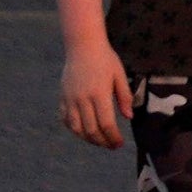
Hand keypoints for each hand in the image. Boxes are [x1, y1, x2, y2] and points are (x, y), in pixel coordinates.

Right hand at [60, 36, 130, 150]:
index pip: (106, 124)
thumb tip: (129, 116)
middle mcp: (82, 99)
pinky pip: (65, 120)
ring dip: (87, 139)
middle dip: (102, 141)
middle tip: (111, 145)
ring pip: (76, 128)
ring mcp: (70, 99)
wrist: (83, 46)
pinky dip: (74, 129)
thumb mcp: (119, 75)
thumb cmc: (105, 59)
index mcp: (99, 94)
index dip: (112, 137)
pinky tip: (83, 131)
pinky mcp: (62, 97)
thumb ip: (124, 96)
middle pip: (90, 130)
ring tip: (99, 141)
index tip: (119, 144)